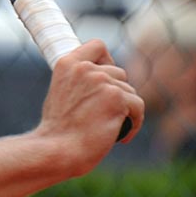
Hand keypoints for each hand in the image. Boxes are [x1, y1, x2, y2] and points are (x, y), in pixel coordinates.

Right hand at [37, 40, 144, 174]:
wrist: (57, 150)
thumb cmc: (58, 130)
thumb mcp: (61, 94)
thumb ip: (80, 81)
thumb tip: (103, 79)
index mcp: (67, 64)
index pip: (98, 46)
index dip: (107, 60)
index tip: (105, 77)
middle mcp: (85, 68)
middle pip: (119, 73)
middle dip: (117, 93)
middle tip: (105, 115)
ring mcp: (102, 81)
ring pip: (130, 91)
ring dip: (125, 110)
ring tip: (109, 128)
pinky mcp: (118, 98)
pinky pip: (138, 107)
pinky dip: (134, 124)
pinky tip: (119, 138)